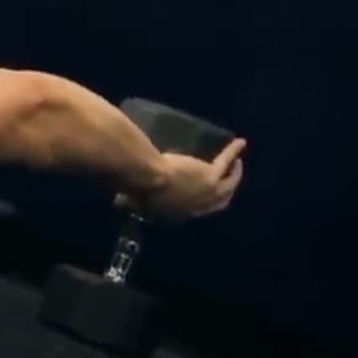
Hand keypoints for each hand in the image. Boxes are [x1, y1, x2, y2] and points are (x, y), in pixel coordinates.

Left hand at [115, 138, 246, 219]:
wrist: (145, 177)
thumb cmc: (133, 187)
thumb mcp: (130, 200)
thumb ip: (126, 201)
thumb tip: (117, 201)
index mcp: (175, 213)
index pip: (193, 210)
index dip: (200, 203)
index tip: (200, 193)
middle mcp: (195, 207)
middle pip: (218, 201)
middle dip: (224, 191)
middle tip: (227, 179)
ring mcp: (206, 192)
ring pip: (228, 185)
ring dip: (234, 174)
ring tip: (237, 163)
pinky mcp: (210, 176)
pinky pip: (226, 162)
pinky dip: (233, 152)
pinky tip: (239, 143)